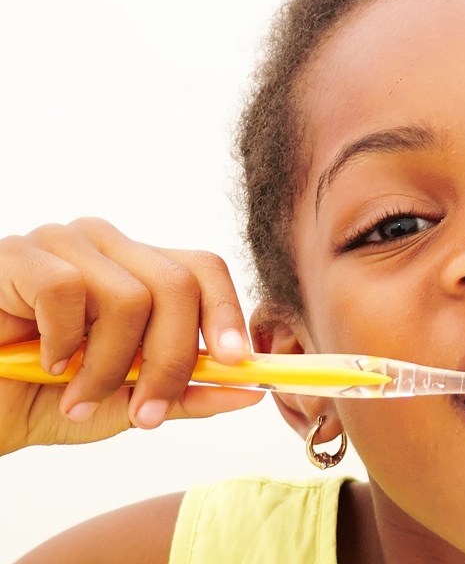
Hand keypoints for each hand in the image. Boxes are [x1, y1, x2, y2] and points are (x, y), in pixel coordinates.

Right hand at [0, 218, 262, 455]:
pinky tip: (42, 360)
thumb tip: (250, 393)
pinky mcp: (19, 255)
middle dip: (171, 360)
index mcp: (141, 270)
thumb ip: (187, 394)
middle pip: (178, 285)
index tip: (236, 364)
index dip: (226, 313)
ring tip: (77, 394)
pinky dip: (61, 343)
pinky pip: (68, 291)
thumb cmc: (49, 397)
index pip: (204, 269)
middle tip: (145, 413)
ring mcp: (64, 243)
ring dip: (107, 367)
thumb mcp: (129, 403)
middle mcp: (110, 247)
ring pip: (129, 297)